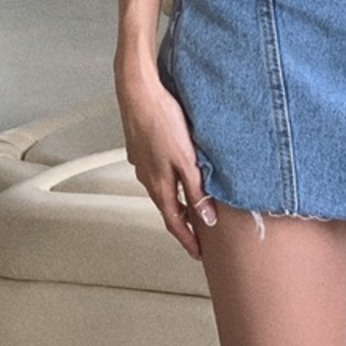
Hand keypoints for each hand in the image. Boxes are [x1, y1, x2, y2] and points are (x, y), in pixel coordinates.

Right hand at [117, 72, 215, 258]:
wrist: (139, 92)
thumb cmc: (162, 121)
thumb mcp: (186, 159)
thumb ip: (196, 189)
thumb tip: (206, 218)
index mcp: (159, 185)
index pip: (174, 222)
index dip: (188, 240)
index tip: (198, 253)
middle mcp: (147, 177)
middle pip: (167, 206)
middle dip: (183, 220)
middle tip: (198, 231)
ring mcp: (142, 161)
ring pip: (161, 187)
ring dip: (176, 197)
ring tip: (191, 200)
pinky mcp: (141, 146)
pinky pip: (157, 169)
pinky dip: (169, 177)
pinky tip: (177, 167)